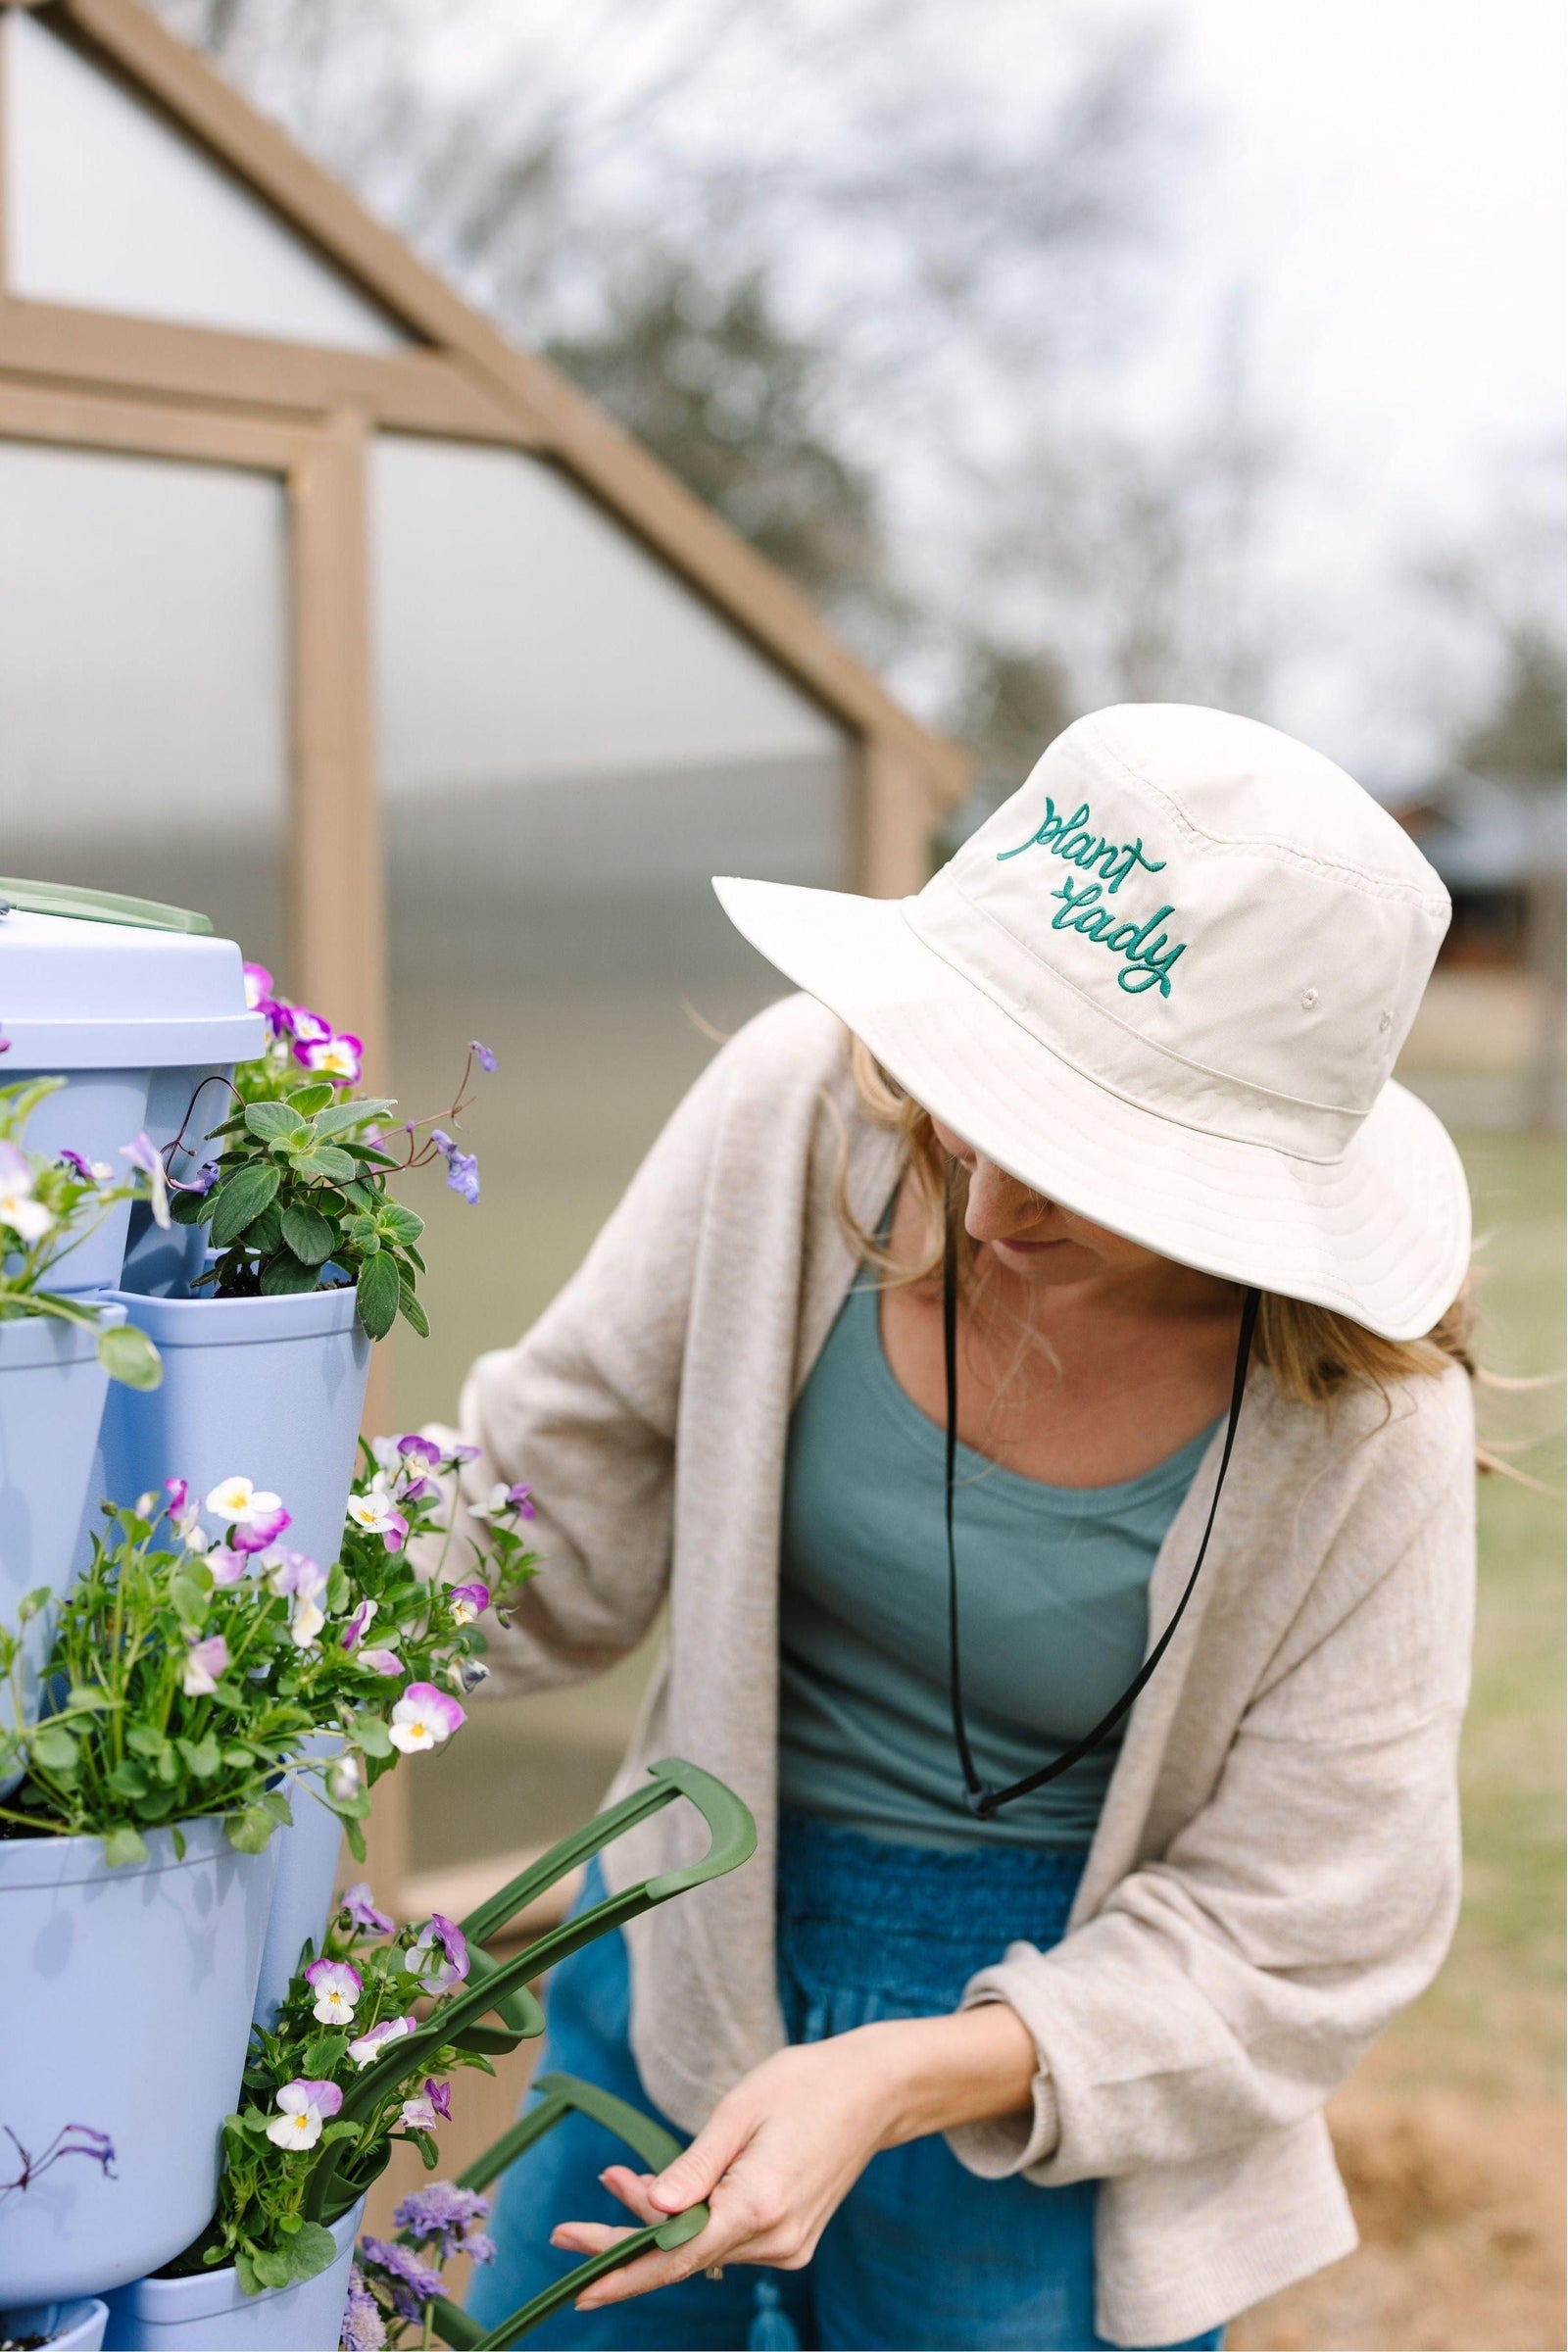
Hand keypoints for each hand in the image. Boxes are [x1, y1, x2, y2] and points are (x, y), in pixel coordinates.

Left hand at [549, 2004, 1036, 2307]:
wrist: (873, 2092)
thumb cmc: (803, 2085)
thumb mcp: (740, 2110)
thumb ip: (694, 2165)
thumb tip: (649, 2209)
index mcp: (760, 2204)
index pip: (677, 2254)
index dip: (624, 2270)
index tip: (578, 2284)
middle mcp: (776, 2239)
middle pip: (684, 2255)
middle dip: (627, 2238)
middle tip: (570, 2226)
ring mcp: (788, 2246)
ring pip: (704, 2248)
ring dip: (659, 2223)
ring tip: (618, 2179)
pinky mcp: (791, 2241)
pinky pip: (727, 2241)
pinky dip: (693, 2223)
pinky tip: (670, 2197)